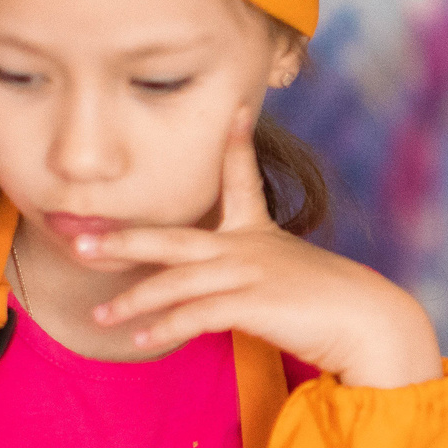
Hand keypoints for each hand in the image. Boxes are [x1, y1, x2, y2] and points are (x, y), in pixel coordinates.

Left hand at [77, 109, 442, 388]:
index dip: (235, 142)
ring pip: (175, 283)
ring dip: (133, 302)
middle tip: (79, 242)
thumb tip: (240, 284)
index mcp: (258, 233)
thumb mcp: (296, 273)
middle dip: (123, 239)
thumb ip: (263, 271)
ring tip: (102, 317)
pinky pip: (196, 314)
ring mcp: (248, 273)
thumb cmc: (334, 304)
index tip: (233, 107)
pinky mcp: (253, 303)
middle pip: (172, 238)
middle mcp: (247, 247)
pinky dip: (166, 327)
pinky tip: (141, 339)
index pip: (241, 177)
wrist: (368, 321)